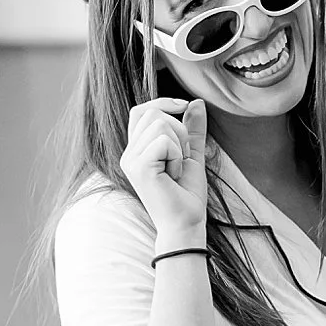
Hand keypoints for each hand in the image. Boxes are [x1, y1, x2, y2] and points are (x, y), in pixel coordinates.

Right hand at [120, 98, 208, 245]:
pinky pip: (163, 140)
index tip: (184, 106)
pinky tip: (174, 175)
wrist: (186, 223)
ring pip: (160, 123)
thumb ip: (193, 129)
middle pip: (153, 113)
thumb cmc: (186, 194)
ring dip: (179, 145)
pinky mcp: (138, 167)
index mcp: (137, 149)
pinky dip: (177, 155)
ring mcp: (131, 160)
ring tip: (176, 169)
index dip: (162, 102)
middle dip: (179, 130)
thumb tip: (197, 102)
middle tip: (181, 158)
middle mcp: (129, 153)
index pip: (141, 111)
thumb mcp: (192, 153)